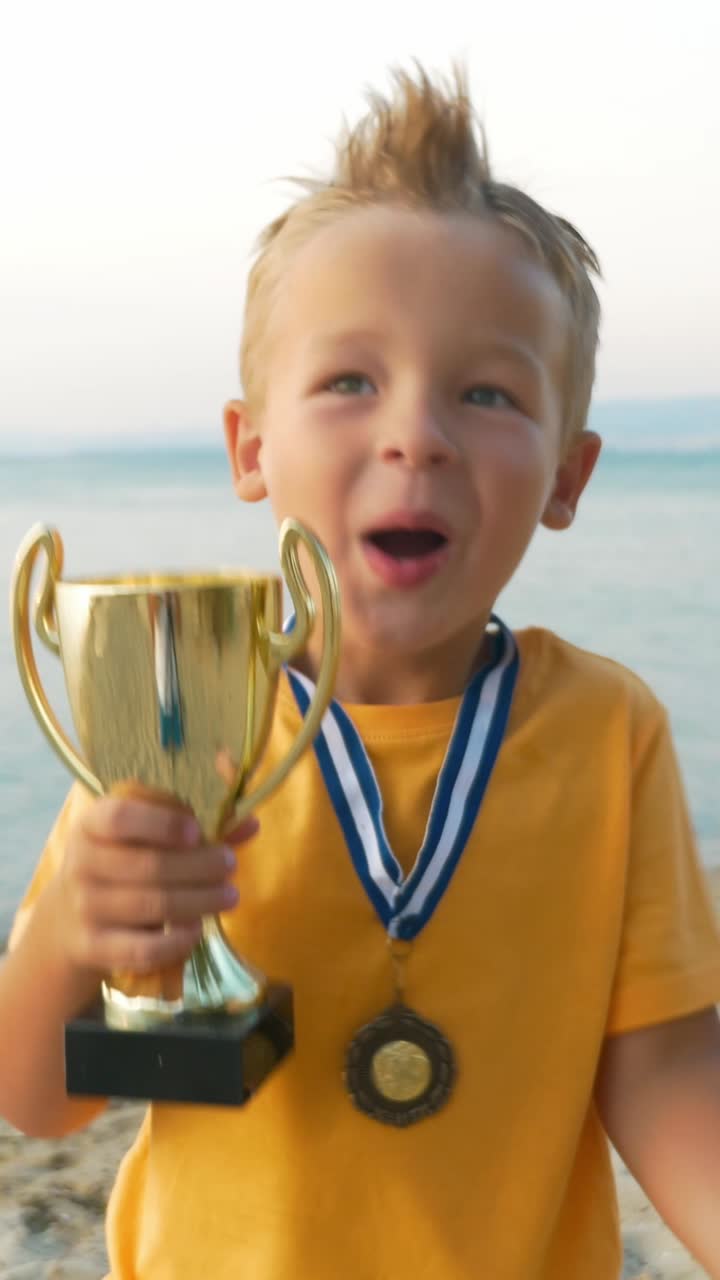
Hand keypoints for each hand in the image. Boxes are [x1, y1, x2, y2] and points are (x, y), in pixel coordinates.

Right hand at [52, 789, 257, 978]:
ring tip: (230, 895)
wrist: (70, 918)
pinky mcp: (92, 947)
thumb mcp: (144, 837)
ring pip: (152, 905)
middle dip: (200, 866)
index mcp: (91, 824)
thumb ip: (196, 828)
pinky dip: (176, 941)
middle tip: (230, 864)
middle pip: (149, 865)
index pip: (119, 817)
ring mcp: (84, 908)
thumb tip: (251, 823)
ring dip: (200, 901)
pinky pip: (142, 949)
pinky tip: (197, 929)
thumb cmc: (121, 863)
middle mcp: (81, 863)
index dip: (162, 823)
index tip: (197, 831)